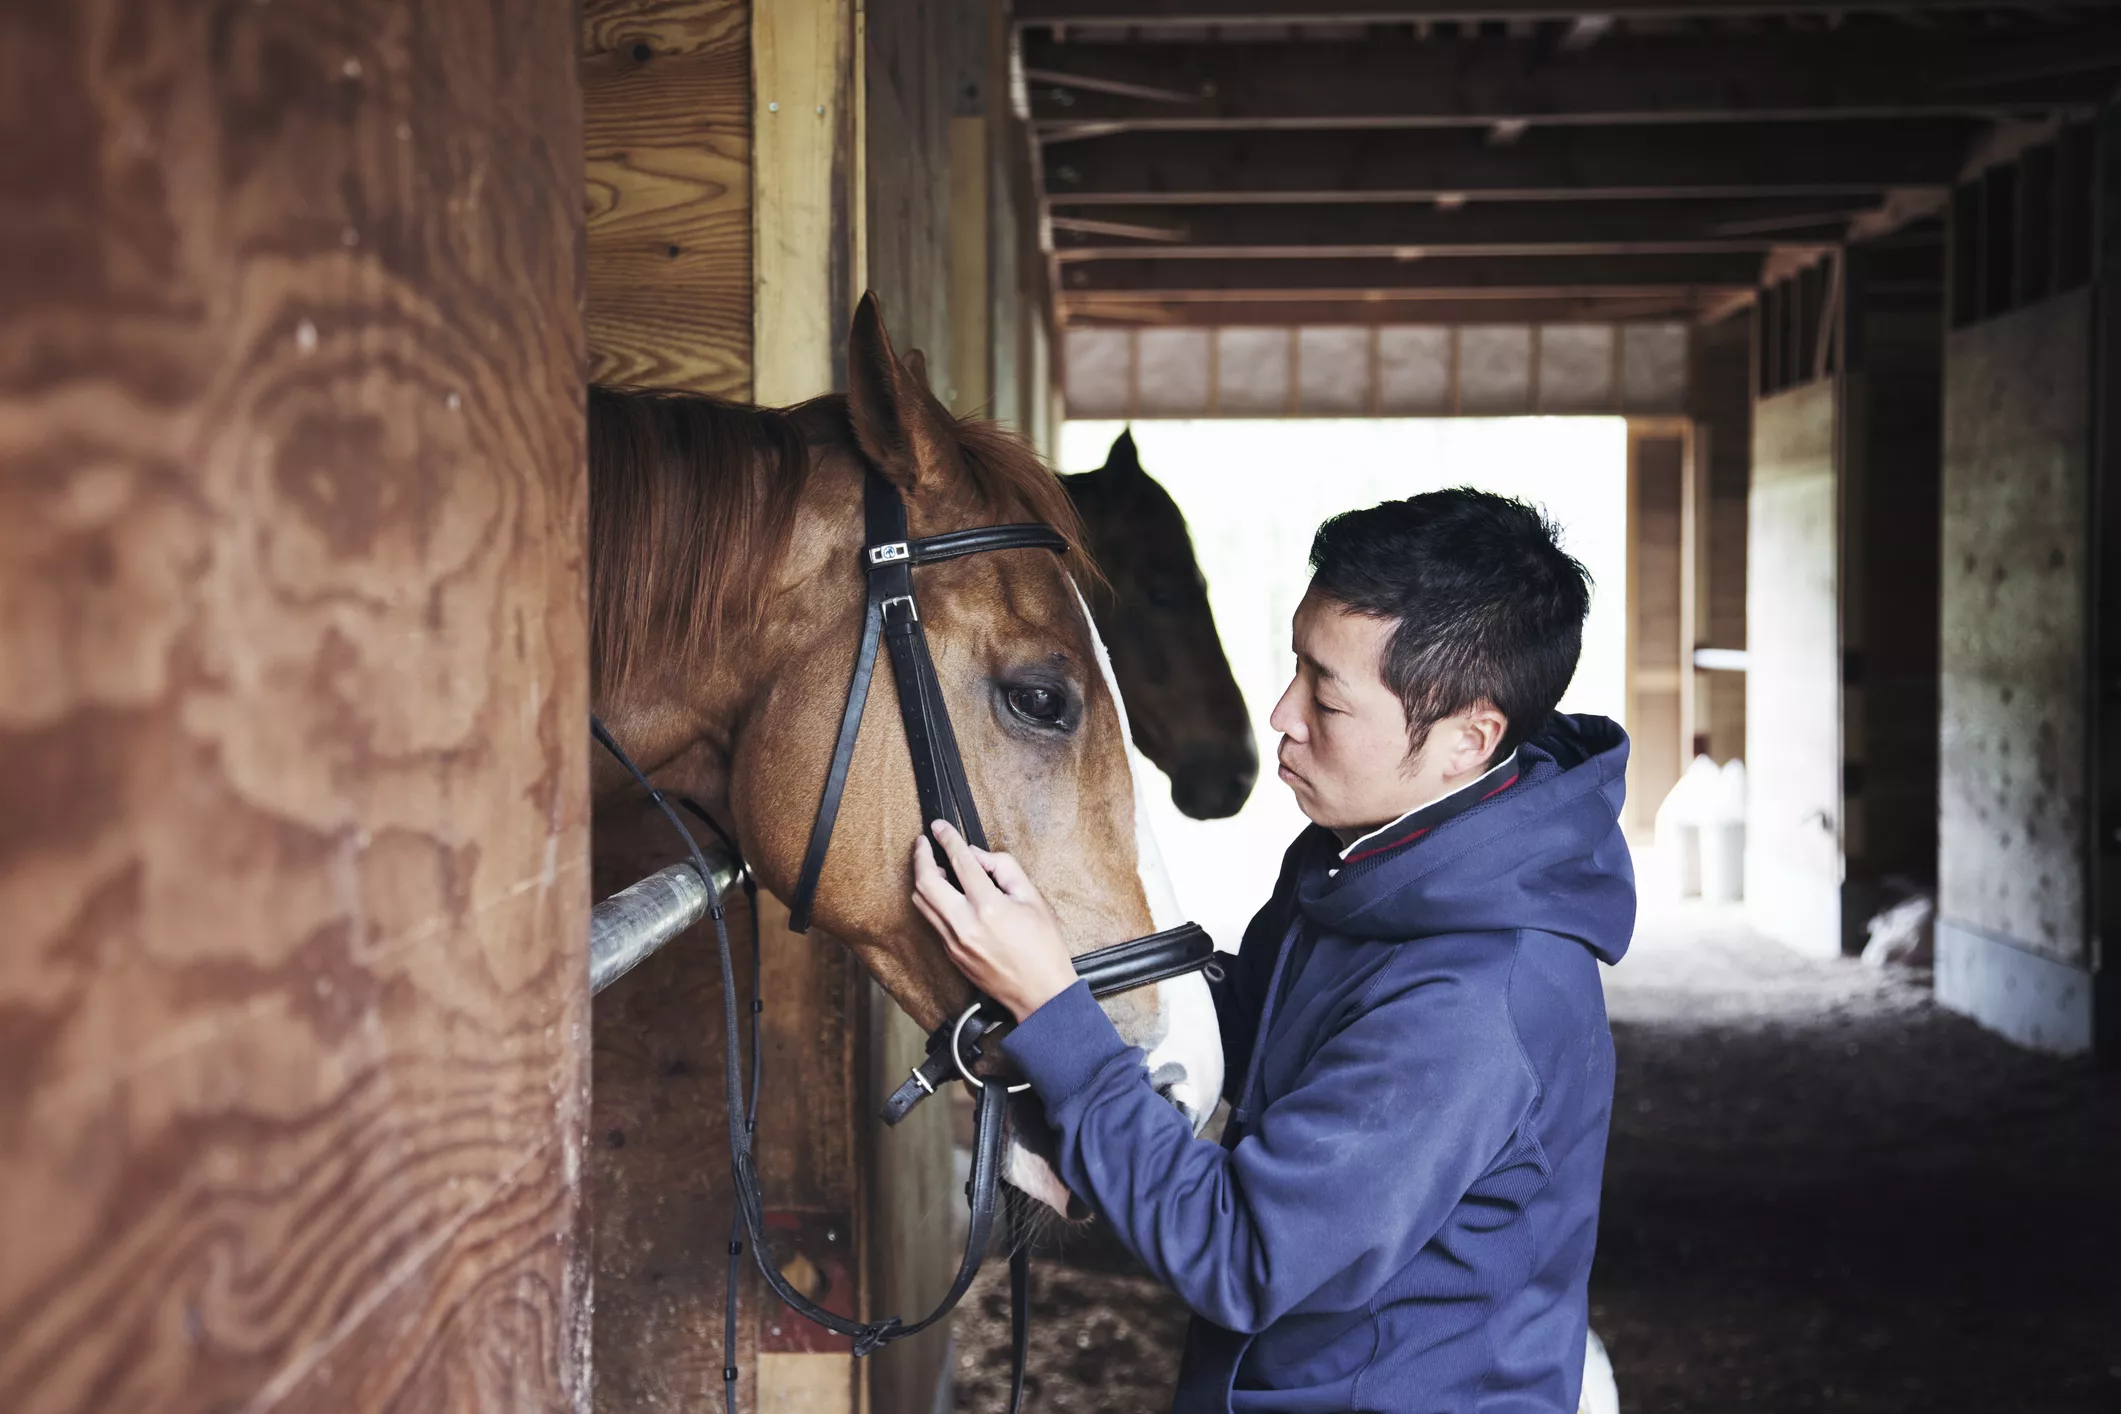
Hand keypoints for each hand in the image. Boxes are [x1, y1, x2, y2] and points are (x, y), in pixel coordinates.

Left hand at [910, 820, 1078, 1022]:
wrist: (1040, 993)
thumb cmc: (1043, 948)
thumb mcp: (1033, 898)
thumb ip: (1004, 869)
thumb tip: (978, 856)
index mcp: (988, 907)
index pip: (959, 862)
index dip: (947, 838)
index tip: (940, 826)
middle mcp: (964, 925)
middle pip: (925, 882)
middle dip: (921, 856)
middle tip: (924, 842)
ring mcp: (953, 942)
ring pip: (921, 903)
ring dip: (922, 878)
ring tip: (933, 866)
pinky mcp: (951, 953)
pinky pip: (932, 920)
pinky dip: (931, 900)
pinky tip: (943, 892)